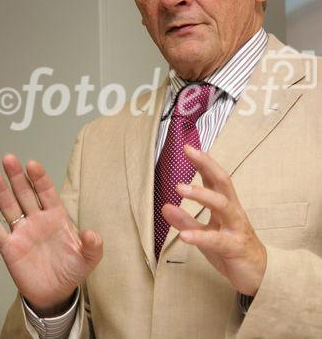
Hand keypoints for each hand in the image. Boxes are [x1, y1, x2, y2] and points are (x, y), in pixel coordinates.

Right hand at [0, 154, 102, 315]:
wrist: (55, 293)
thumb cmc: (72, 270)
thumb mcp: (88, 258)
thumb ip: (93, 246)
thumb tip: (92, 234)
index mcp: (56, 216)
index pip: (46, 192)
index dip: (40, 178)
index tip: (33, 165)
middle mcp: (37, 219)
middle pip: (25, 193)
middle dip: (18, 176)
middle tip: (10, 159)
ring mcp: (22, 231)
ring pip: (10, 206)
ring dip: (2, 192)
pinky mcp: (10, 247)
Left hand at [162, 145, 265, 295]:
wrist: (259, 275)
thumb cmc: (231, 249)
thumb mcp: (205, 234)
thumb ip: (186, 221)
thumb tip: (165, 206)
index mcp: (226, 205)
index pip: (215, 178)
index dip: (203, 162)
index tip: (187, 148)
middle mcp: (233, 211)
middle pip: (223, 182)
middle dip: (207, 165)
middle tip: (189, 152)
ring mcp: (235, 228)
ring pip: (222, 205)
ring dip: (201, 194)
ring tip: (180, 188)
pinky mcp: (234, 247)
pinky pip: (217, 240)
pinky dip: (200, 237)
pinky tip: (184, 236)